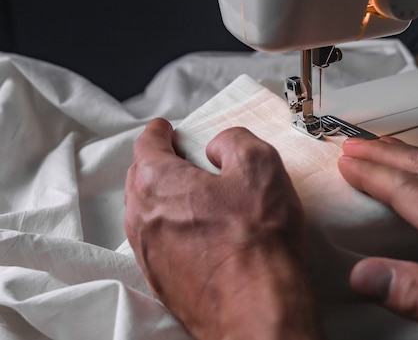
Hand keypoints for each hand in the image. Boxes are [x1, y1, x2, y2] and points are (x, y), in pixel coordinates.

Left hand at [125, 119, 323, 339]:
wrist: (256, 307)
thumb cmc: (257, 237)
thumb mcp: (259, 164)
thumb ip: (233, 140)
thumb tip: (216, 147)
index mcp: (158, 183)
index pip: (147, 146)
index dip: (158, 132)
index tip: (164, 128)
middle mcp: (142, 218)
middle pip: (140, 179)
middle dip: (157, 163)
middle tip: (179, 158)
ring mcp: (148, 254)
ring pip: (146, 213)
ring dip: (163, 198)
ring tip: (191, 195)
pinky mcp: (161, 282)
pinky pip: (157, 243)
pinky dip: (169, 228)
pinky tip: (195, 233)